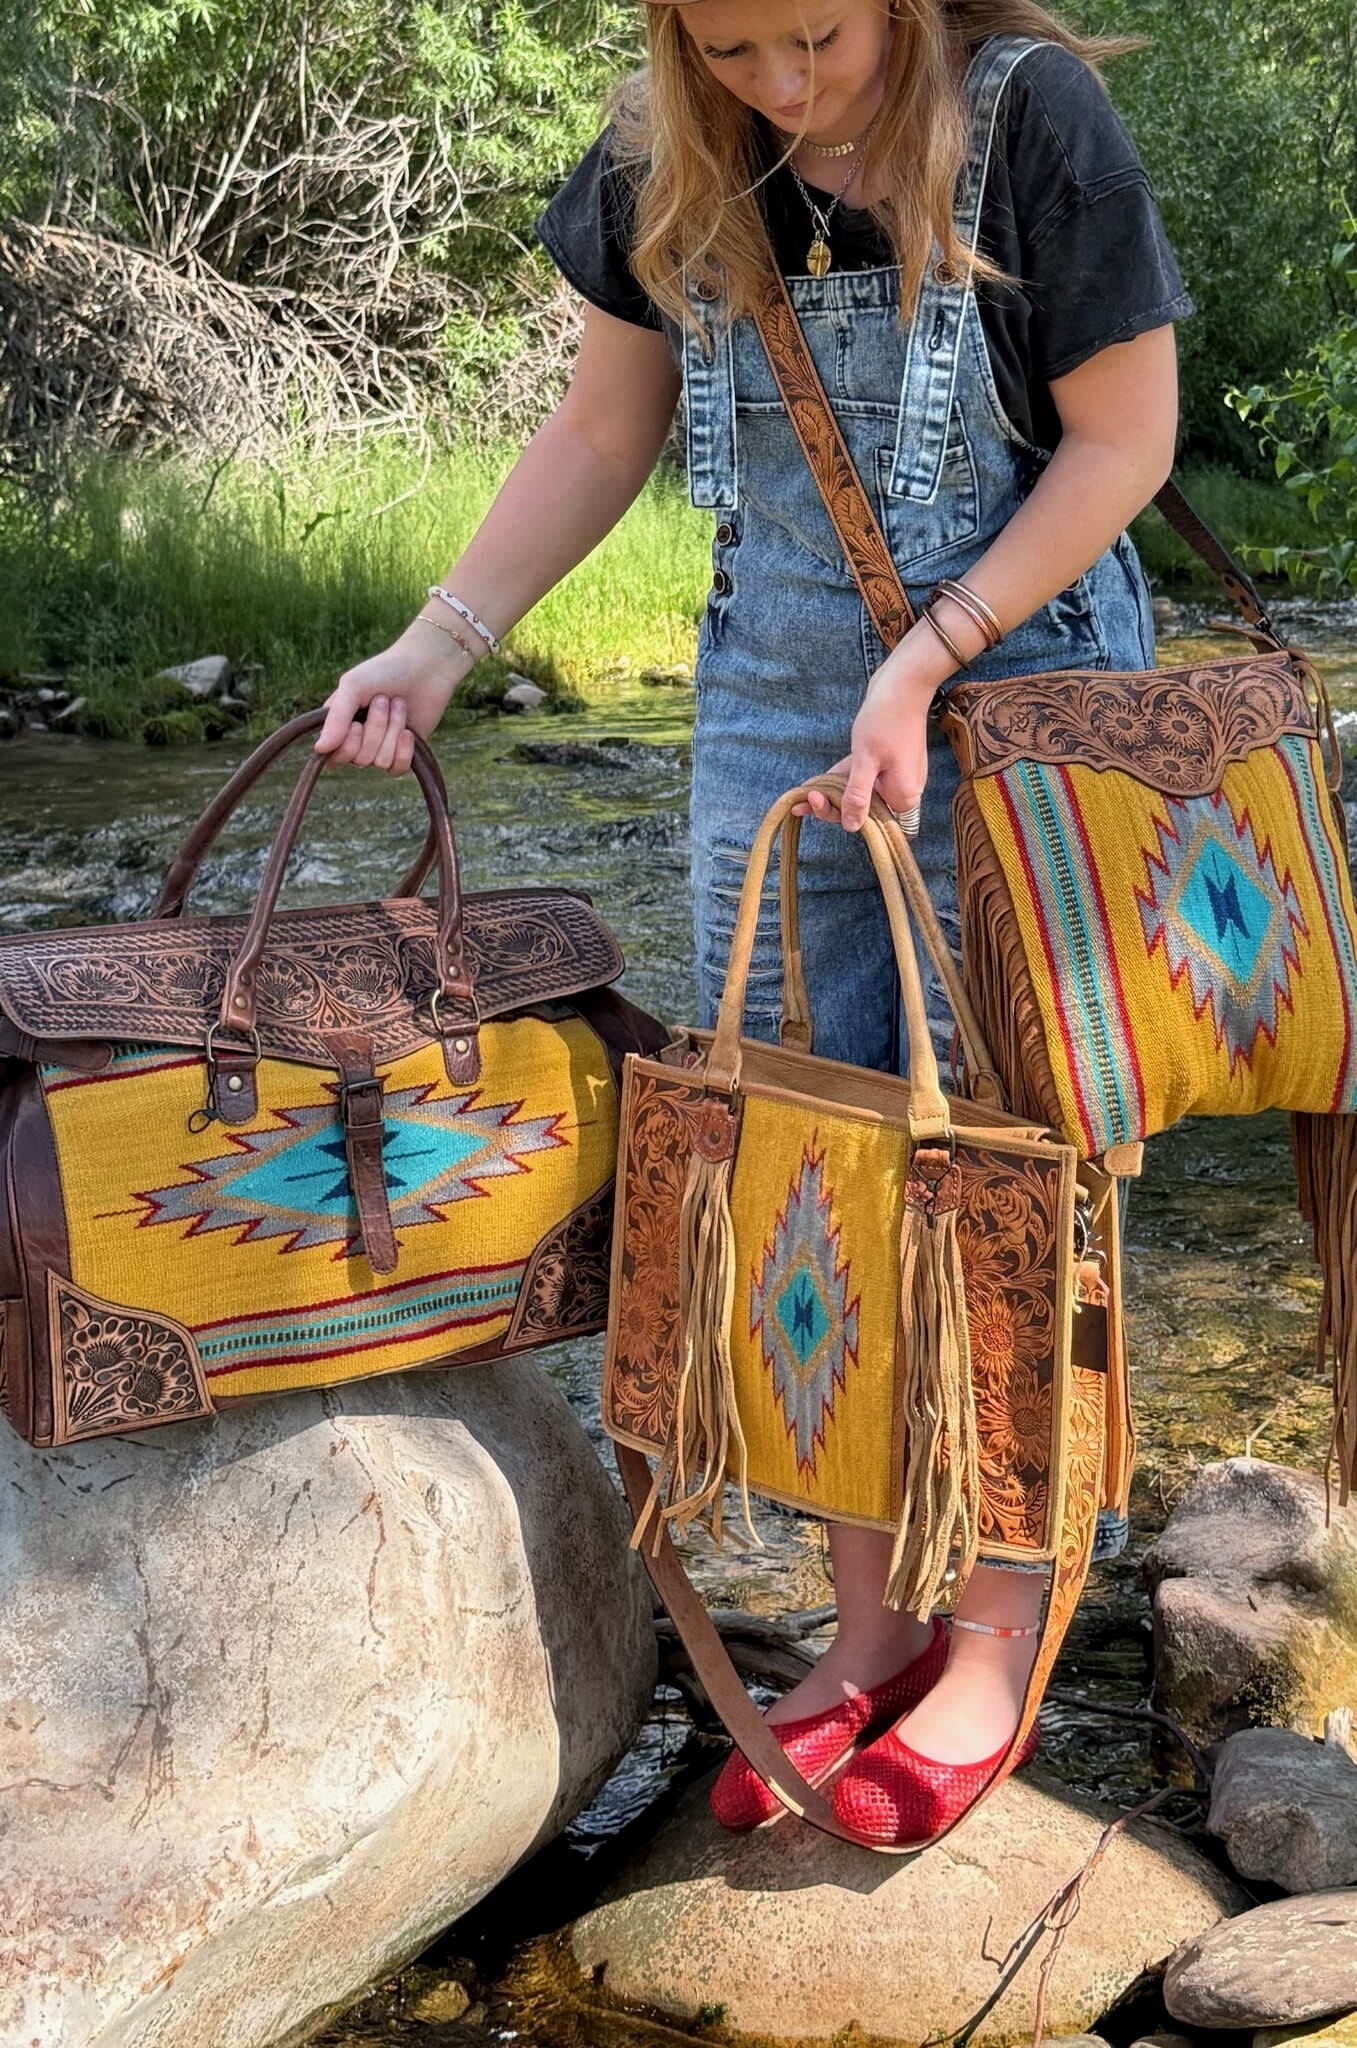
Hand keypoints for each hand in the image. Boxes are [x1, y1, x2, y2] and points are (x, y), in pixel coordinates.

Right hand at [313, 619, 471, 773]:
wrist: (425, 667)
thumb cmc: (384, 672)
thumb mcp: (353, 686)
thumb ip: (336, 717)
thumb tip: (320, 749)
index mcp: (339, 725)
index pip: (333, 758)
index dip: (348, 745)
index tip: (358, 722)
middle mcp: (358, 740)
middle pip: (360, 759)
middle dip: (376, 728)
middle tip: (383, 700)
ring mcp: (381, 748)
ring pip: (380, 761)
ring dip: (392, 730)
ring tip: (398, 704)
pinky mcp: (403, 753)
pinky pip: (397, 769)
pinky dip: (404, 752)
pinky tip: (409, 732)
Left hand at [799, 650, 941, 832]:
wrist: (903, 683)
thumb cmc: (886, 720)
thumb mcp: (865, 761)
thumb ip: (857, 796)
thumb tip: (851, 827)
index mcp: (902, 796)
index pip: (867, 820)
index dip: (838, 815)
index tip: (814, 802)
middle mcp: (901, 789)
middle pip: (863, 807)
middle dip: (832, 803)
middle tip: (805, 797)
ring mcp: (895, 775)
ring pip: (859, 790)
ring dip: (832, 791)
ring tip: (803, 793)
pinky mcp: (888, 760)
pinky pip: (862, 775)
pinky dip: (842, 776)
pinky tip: (818, 781)